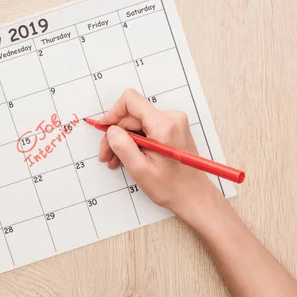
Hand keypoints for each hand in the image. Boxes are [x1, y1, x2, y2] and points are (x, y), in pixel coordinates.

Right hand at [98, 89, 219, 221]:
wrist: (193, 195)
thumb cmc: (172, 187)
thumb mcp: (140, 170)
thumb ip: (123, 147)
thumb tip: (111, 130)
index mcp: (164, 126)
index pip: (131, 101)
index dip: (112, 113)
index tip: (103, 128)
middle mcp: (171, 118)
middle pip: (131, 115)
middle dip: (115, 135)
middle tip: (106, 155)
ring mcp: (173, 122)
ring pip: (136, 123)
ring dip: (123, 140)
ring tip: (115, 160)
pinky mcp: (171, 127)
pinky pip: (145, 127)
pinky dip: (133, 141)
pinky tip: (128, 156)